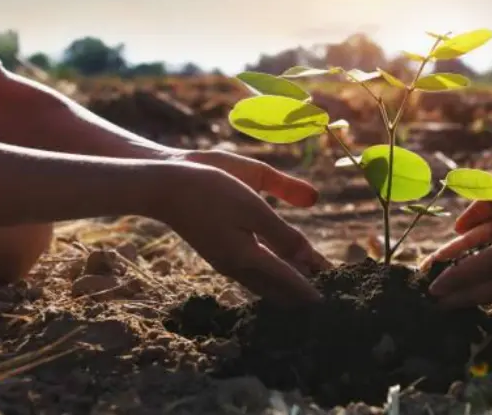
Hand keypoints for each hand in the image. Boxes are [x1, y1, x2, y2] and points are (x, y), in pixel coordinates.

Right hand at [153, 160, 329, 305]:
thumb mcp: (253, 208)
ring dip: (284, 288)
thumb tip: (308, 257)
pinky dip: (269, 277)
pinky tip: (273, 273)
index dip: (309, 290)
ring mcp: (224, 260)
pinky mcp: (217, 251)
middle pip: (275, 290)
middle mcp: (236, 265)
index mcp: (247, 257)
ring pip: (261, 284)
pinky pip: (250, 274)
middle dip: (299, 295)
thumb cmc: (211, 191)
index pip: (288, 280)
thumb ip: (281, 234)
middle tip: (323, 300)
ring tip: (304, 292)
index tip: (328, 304)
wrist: (164, 187)